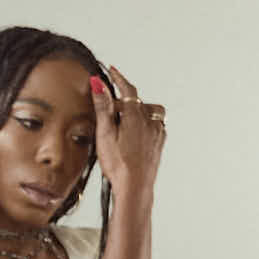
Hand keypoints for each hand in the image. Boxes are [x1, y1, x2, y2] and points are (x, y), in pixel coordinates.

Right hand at [90, 64, 166, 206]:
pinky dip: (145, 123)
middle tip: (108, 113)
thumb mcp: (105, 134)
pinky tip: (134, 134)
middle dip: (123, 102)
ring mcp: (157, 132)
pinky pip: (155, 125)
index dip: (119, 78)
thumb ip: (103, 107)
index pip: (128, 89)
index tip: (112, 70)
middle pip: (137, 102)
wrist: (135, 188)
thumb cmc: (119, 165)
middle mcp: (150, 121)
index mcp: (136, 116)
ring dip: (137, 112)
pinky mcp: (159, 143)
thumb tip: (99, 83)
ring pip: (148, 112)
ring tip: (123, 123)